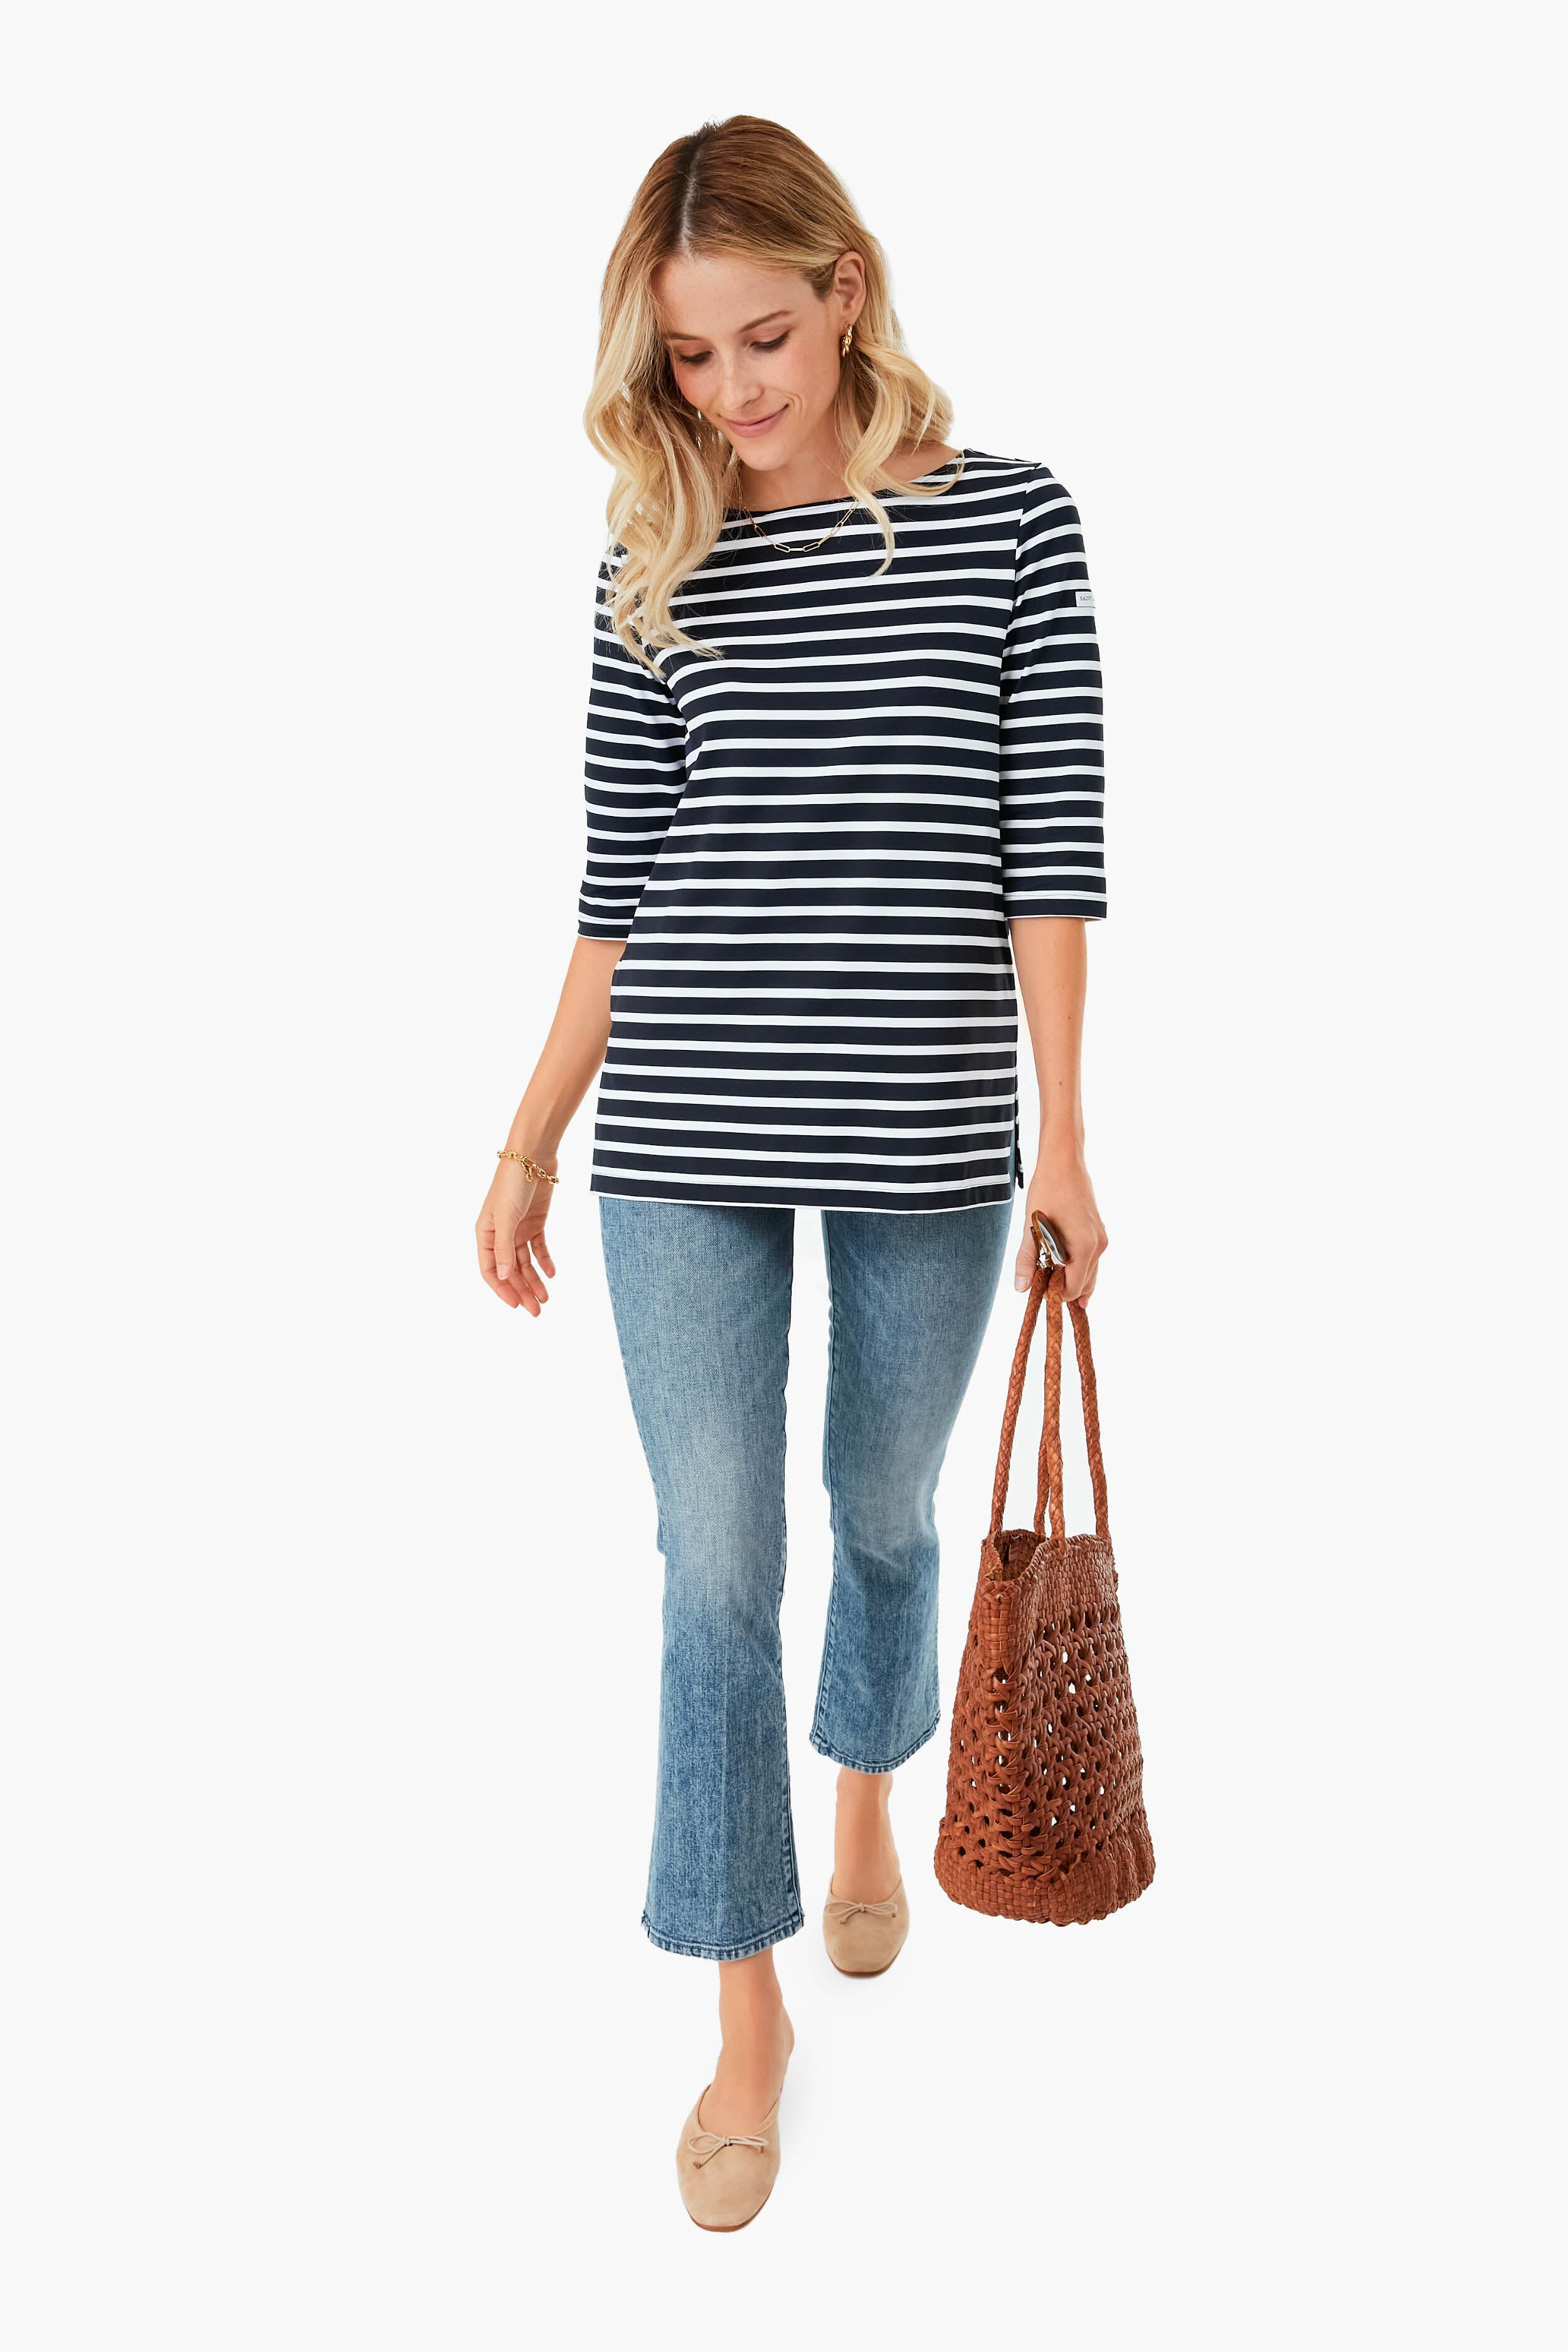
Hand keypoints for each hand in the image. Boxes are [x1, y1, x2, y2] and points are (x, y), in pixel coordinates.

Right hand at [475, 1154, 557, 1314]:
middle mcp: (500, 1234)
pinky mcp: (535, 1222)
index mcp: (485, 1233)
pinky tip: (553, 1274)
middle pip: (510, 1270)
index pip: (490, 1269)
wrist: (532, 1155)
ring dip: (534, 1280)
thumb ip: (505, 1248)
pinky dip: (545, 1261)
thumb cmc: (512, 1183)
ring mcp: (518, 1228)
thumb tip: (504, 1276)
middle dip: (521, 1291)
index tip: (516, 1306)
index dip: (502, 1289)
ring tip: (546, 1299)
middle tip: (536, 1310)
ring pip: (525, 1262)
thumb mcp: (507, 1217)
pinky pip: (539, 1248)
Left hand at [1013, 1144, 1107, 1303]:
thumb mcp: (1032, 1228)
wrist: (1064, 1162)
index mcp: (1085, 1248)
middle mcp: (1098, 1246)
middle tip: (1041, 1283)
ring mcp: (1101, 1238)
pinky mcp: (1098, 1231)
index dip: (1055, 1294)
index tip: (1038, 1289)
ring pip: (1089, 1272)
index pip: (1074, 1288)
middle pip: (1085, 1284)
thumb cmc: (1047, 1191)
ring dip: (1071, 1276)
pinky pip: (1090, 1258)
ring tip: (1049, 1272)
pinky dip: (1077, 1265)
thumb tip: (1020, 1288)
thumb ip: (1027, 1260)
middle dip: (1064, 1288)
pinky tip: (1059, 1261)